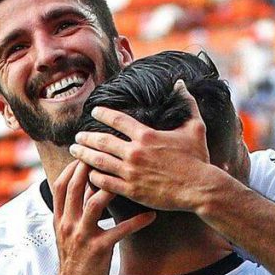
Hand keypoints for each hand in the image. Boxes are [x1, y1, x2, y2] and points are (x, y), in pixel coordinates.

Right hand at [50, 161, 155, 274]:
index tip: (86, 153)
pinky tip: (151, 215)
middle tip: (109, 154)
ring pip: (95, 203)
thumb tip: (87, 188)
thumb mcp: (67, 234)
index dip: (72, 167)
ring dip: (111, 187)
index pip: (61, 185)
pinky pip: (120, 230)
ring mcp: (83, 236)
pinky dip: (137, 221)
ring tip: (129, 178)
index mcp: (60, 219)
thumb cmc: (74, 260)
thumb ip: (75, 211)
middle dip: (90, 167)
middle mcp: (68, 224)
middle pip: (75, 187)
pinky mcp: (99, 249)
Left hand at [68, 80, 232, 212]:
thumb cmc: (199, 159)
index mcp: (146, 135)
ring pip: (98, 161)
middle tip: (77, 136)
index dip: (103, 113)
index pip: (117, 119)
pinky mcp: (132, 190)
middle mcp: (134, 152)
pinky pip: (105, 183)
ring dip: (83, 155)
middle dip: (86, 137)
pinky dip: (94, 178)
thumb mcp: (195, 128)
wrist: (200, 188)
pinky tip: (88, 174)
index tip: (94, 112)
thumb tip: (181, 84)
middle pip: (101, 141)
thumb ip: (187, 104)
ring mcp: (131, 172)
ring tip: (74, 152)